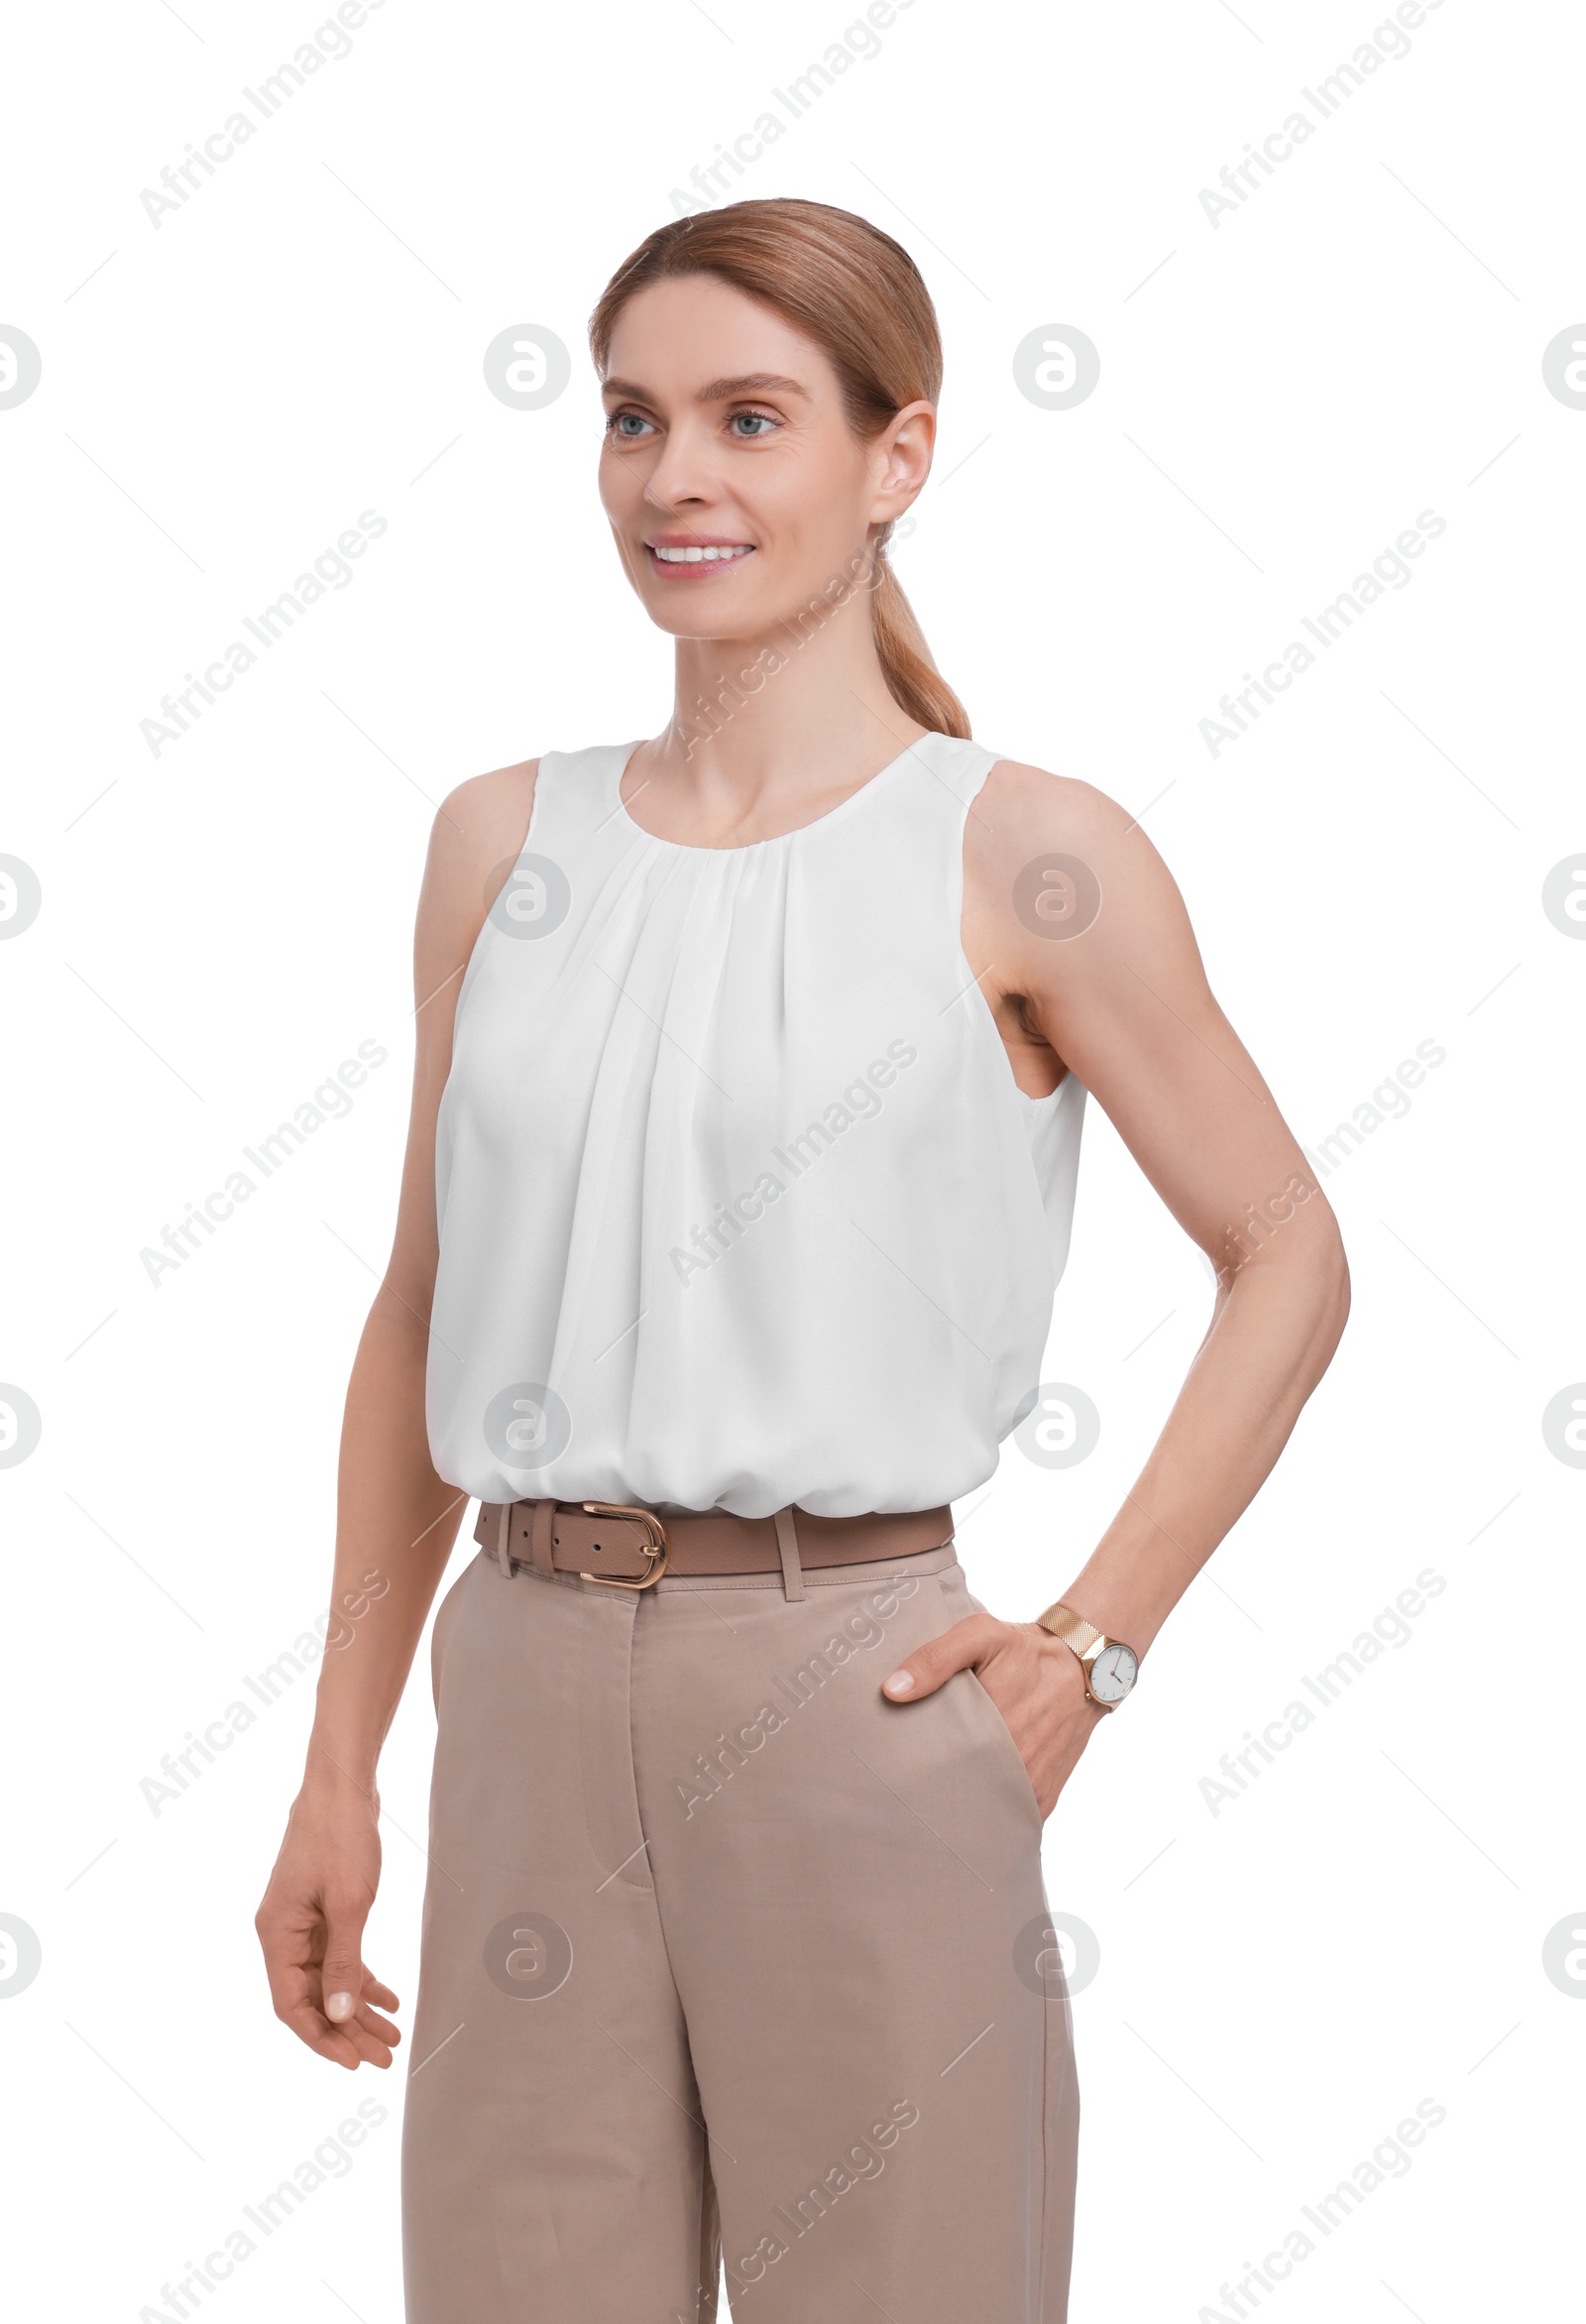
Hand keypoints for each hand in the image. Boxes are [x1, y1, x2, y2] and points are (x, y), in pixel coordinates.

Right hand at [255, 1775, 401, 2069]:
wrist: (342, 1785)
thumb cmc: (340, 1837)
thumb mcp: (349, 1903)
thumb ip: (345, 1961)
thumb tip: (340, 2015)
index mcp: (276, 1935)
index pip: (292, 2006)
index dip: (322, 2038)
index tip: (353, 2063)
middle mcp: (282, 1934)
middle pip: (312, 1998)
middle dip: (348, 2030)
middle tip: (385, 2056)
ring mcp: (301, 1922)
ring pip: (328, 1980)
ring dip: (359, 2008)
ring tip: (393, 2034)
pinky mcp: (321, 1910)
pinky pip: (339, 1956)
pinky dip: (362, 1977)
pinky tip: (389, 1997)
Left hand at [882, 1614, 1106, 1818]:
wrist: (1084, 1667)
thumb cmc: (1026, 1649)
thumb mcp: (981, 1635)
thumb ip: (935, 1658)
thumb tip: (892, 1691)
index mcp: (990, 1730)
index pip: (936, 1766)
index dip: (914, 1767)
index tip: (894, 1765)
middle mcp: (1013, 1766)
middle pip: (958, 1794)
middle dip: (934, 1790)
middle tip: (909, 1782)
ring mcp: (1029, 1787)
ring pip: (982, 1811)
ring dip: (962, 1806)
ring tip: (936, 1795)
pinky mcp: (1043, 1799)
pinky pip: (1009, 1818)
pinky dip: (991, 1814)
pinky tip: (971, 1803)